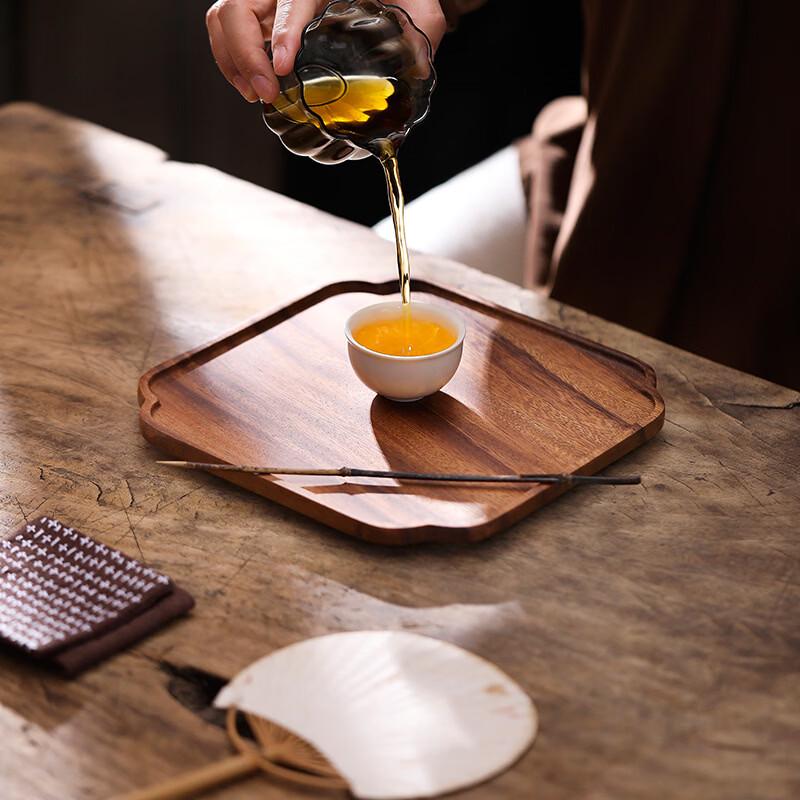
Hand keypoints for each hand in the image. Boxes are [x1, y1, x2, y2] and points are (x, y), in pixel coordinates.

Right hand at [206, 0, 445, 103]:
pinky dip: (231, 63)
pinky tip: (253, 89)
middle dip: (245, 53)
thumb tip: (419, 66)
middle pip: (238, 7)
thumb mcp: (417, 3)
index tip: (282, 67)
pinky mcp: (262, 20)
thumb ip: (422, 25)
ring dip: (232, 60)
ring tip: (257, 95)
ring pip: (225, 18)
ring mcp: (270, 2)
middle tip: (267, 94)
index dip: (282, 31)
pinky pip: (227, 33)